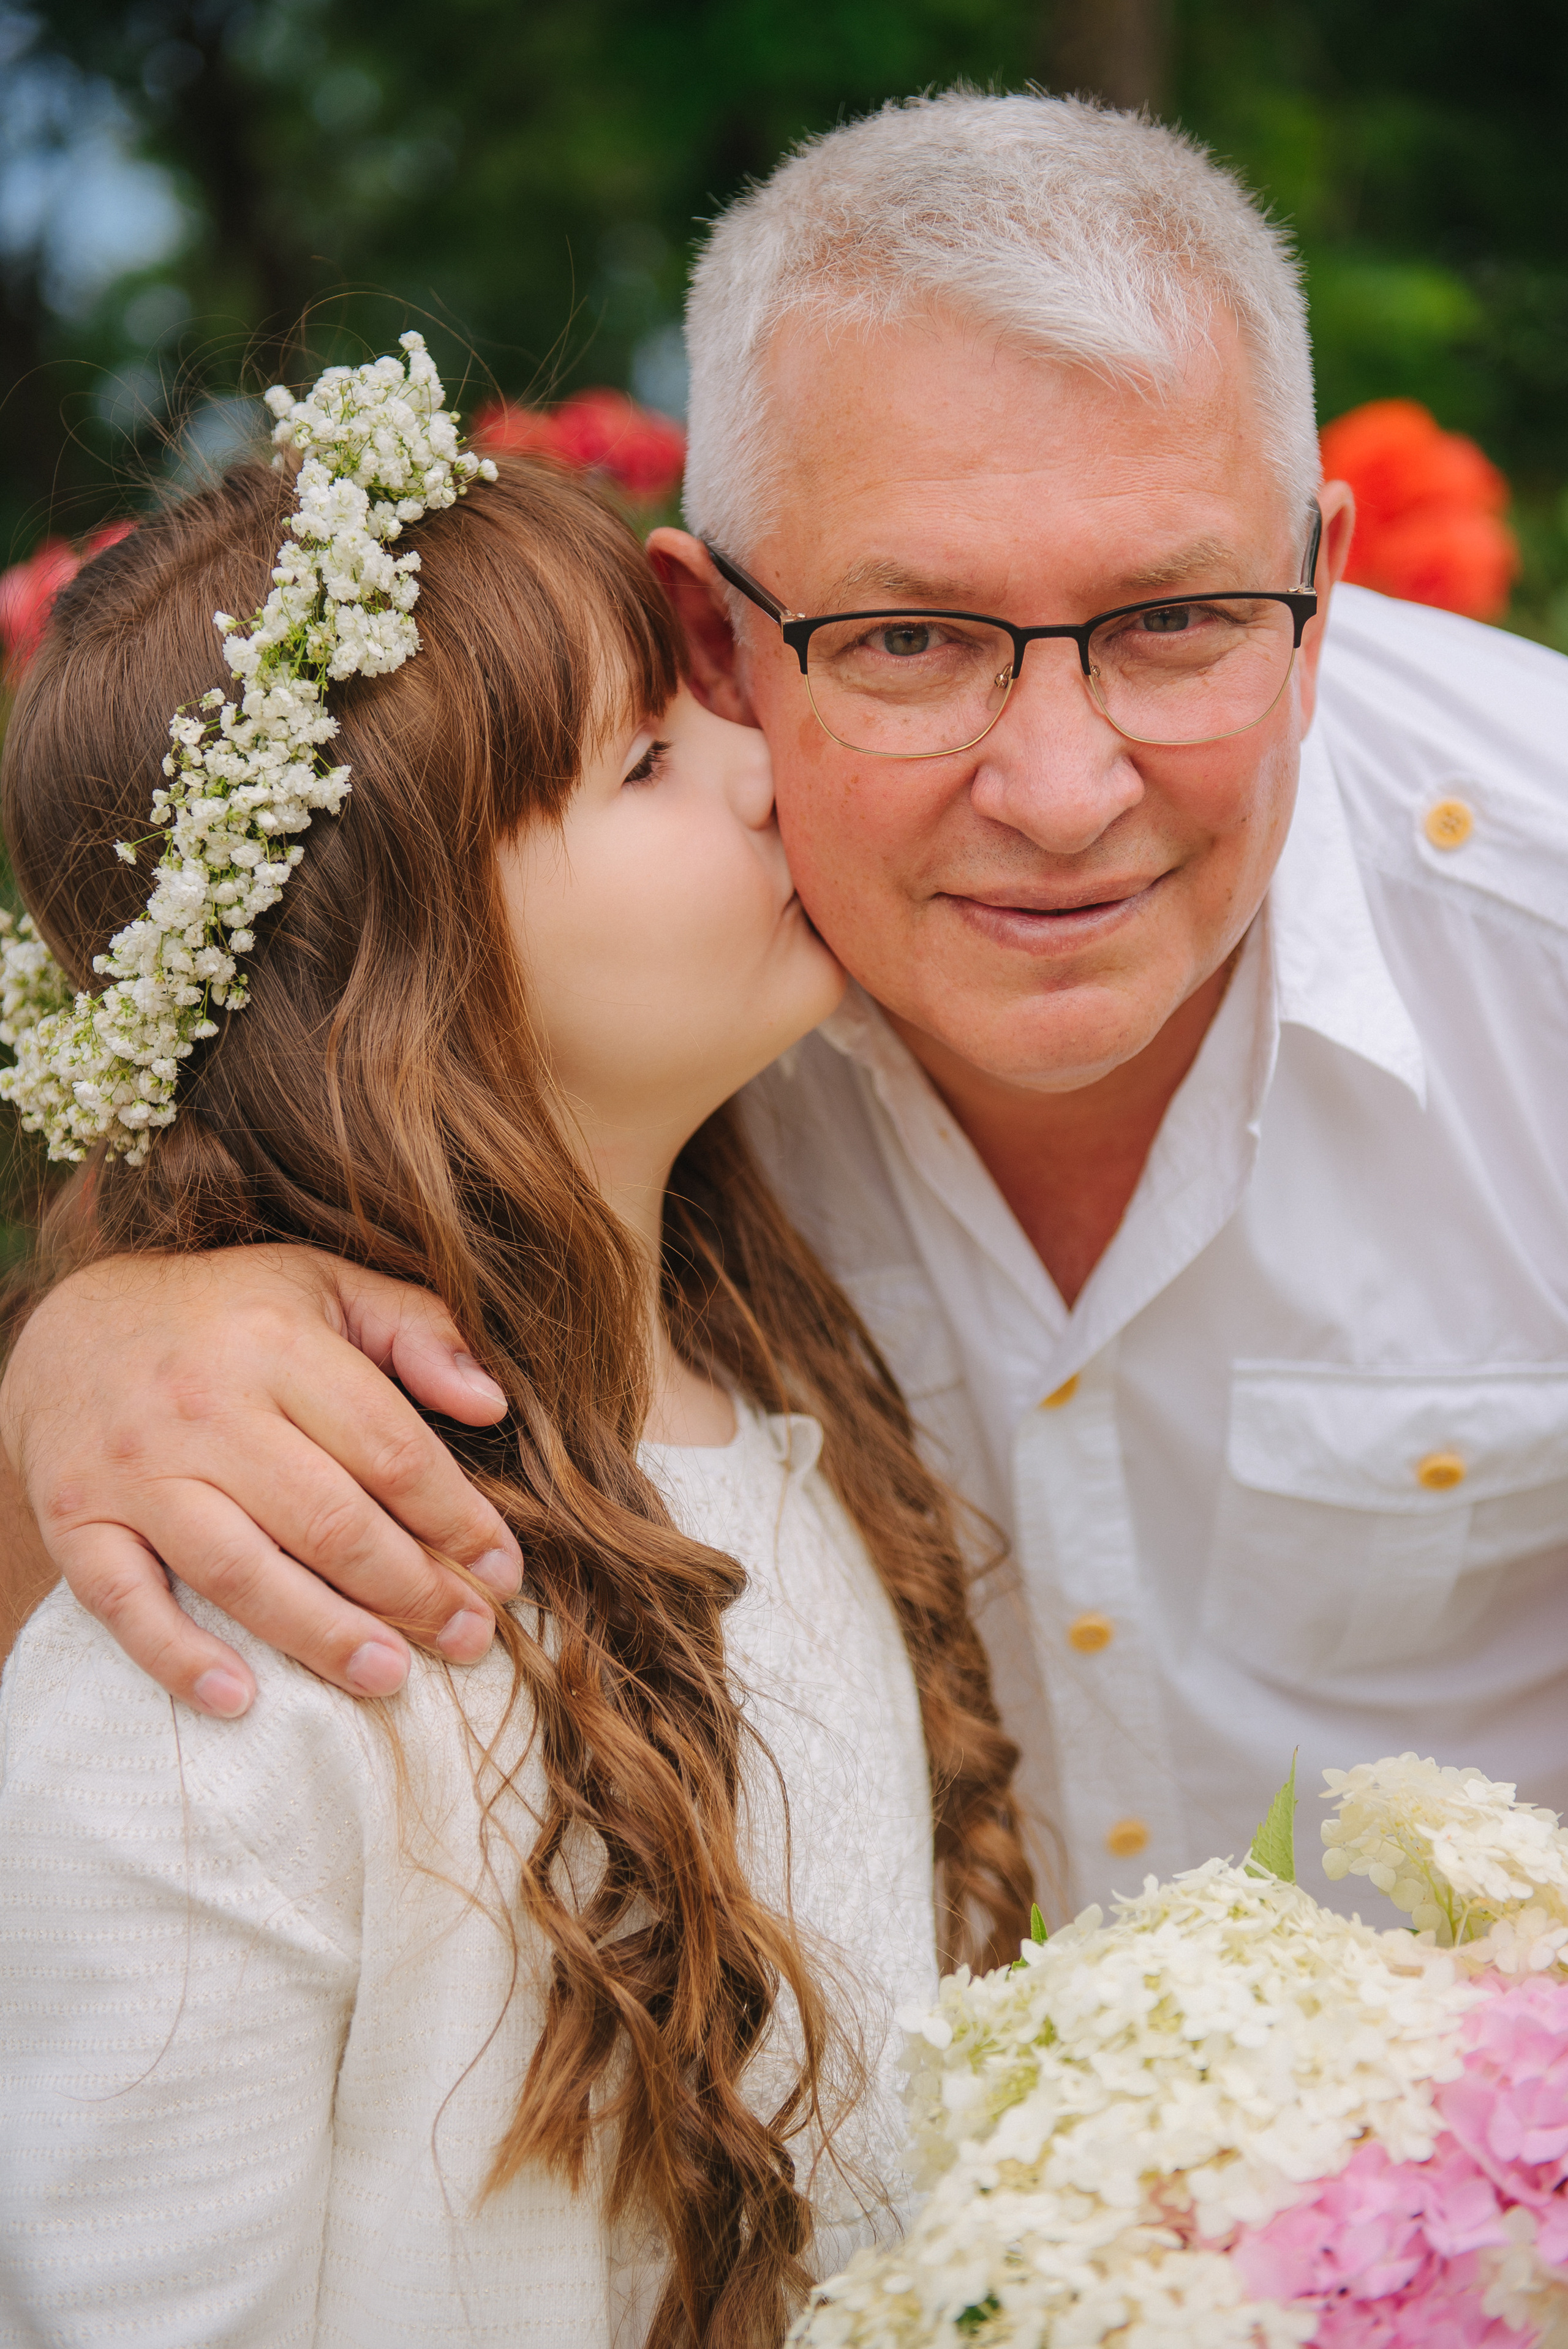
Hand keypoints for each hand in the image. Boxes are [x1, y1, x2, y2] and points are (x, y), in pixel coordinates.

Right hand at [0, 1246, 522, 1715]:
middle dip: (412, 1591)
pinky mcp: (77, 1520)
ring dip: (323, 1635)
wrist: (73, 1325)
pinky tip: (240, 1698)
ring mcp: (136, 1469)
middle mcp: (204, 1407)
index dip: (458, 1520)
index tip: (503, 1570)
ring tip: (391, 1675)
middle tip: (468, 1637)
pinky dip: (178, 1657)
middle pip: (328, 1522)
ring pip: (240, 1572)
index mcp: (277, 1344)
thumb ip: (420, 1330)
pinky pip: (125, 1602)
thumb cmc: (230, 1315)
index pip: (390, 1450)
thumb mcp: (328, 1287)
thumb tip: (493, 1403)